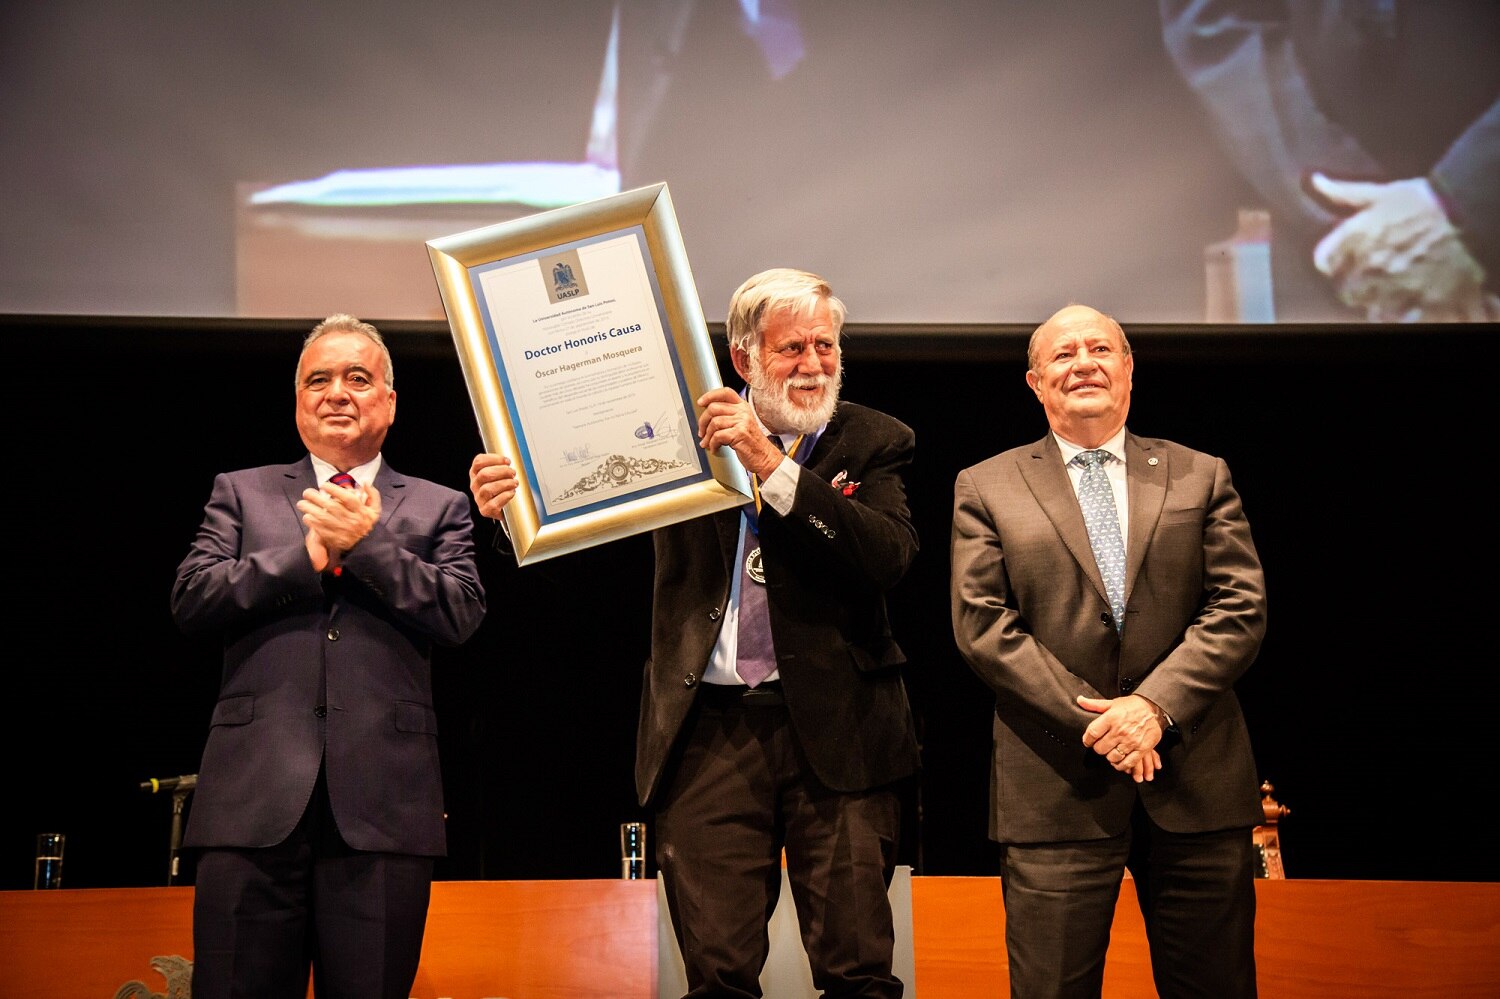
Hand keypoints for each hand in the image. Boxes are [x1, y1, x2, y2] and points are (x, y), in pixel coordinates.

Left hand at [297, 478, 380, 569]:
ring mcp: (343, 531)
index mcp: (362, 512)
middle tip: (306, 492)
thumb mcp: (375, 509)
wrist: (366, 546)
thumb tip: (365, 483)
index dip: (335, 490)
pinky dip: (312, 523)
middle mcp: (353, 521)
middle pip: (332, 507)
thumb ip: (372, 495)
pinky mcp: (336, 540)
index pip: (348, 499)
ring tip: (301, 504)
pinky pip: (321, 530)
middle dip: (317, 498)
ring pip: (324, 518)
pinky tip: (306, 517)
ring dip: (310, 510)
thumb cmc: (366, 523)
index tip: (323, 485)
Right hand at [469, 453, 518, 519]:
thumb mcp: (498, 475)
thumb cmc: (502, 489)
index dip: (494, 459)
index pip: (479, 462)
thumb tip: (509, 461)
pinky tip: (512, 493)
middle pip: (484, 474)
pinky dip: (505, 496)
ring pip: (488, 489)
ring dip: (505, 484)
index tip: (507, 461)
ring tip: (514, 483)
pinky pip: (493, 503)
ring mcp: (479, 498)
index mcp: (476, 473)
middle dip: (502, 471)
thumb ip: (501, 465)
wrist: (504, 510)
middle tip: (513, 473)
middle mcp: (475, 485)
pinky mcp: (485, 510)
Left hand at [696, 387, 783, 479]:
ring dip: (707, 436)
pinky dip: (712, 444)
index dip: (710, 395)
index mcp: (743, 407)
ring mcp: (742, 422)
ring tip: (707, 443)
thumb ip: (728, 417)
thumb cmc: (751, 444)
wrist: (765, 457)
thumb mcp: (742, 424)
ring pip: (714, 422)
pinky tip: (714, 448)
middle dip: (703, 421)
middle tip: (701, 432)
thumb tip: (707, 416)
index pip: (725, 392)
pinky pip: (717, 436)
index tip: (700, 402)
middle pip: (714, 408)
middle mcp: (743, 412)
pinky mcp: (739, 433)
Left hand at [1079, 693, 1164, 782]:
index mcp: (1111, 718)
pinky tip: (1119, 762)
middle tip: (1101, 746)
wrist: (1154, 709)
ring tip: (1110, 752)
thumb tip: (1080, 700)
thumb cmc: (1132, 706)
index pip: (1092, 733)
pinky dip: (1121, 765)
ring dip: (1109, 757)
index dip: (1087, 740)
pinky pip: (1128, 763)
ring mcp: (1132, 741)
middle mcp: (1120, 730)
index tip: (1088, 741)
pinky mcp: (1142, 749)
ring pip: (1113, 757)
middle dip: (1098, 748)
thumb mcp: (1112, 703)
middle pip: (1101, 748)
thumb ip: (1095, 705)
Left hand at [1310, 173, 1498, 321]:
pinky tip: (1413, 302)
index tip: (1348, 259)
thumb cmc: (1424, 200)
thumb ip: (1344, 193)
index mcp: (1353, 239)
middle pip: (1346, 290)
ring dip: (1380, 301)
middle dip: (1358, 284)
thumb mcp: (1382, 193)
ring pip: (1370, 307)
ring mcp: (1392, 287)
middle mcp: (1367, 266)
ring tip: (1398, 287)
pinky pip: (1399, 319)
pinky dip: (1404, 314)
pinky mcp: (1419, 302)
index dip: (1336, 261)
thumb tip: (1315, 180)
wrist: (1469, 212)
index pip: (1324, 262)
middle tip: (1379, 275)